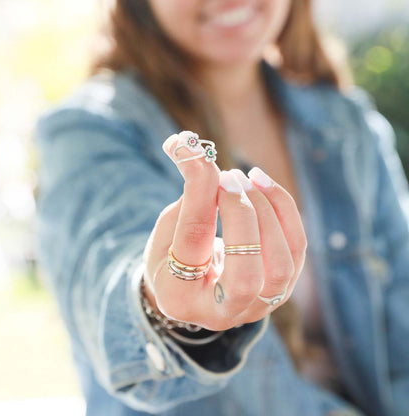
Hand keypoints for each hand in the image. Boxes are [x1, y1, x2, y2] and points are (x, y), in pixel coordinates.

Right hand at [142, 131, 306, 330]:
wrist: (196, 286)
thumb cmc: (175, 253)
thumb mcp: (170, 227)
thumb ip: (187, 195)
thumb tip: (196, 149)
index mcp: (179, 296)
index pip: (194, 242)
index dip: (201, 194)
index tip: (202, 159)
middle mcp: (221, 312)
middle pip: (246, 270)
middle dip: (241, 214)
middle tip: (229, 177)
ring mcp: (256, 305)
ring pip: (280, 264)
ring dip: (268, 211)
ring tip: (249, 177)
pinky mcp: (280, 289)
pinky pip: (295, 248)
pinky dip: (284, 211)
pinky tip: (263, 185)